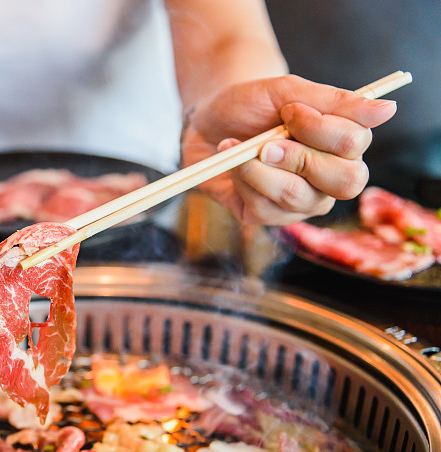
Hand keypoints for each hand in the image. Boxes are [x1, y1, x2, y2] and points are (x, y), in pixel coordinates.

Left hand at [181, 74, 397, 224]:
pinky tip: (231, 162)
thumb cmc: (252, 105)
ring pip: (297, 196)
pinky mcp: (267, 216)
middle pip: (345, 182)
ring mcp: (301, 203)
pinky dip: (241, 179)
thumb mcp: (287, 92)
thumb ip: (334, 101)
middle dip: (299, 157)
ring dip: (260, 168)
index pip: (356, 145)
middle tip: (267, 142)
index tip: (289, 110)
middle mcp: (330, 179)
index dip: (320, 127)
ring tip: (237, 147)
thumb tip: (388, 109)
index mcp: (344, 145)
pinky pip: (263, 208)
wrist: (206, 122)